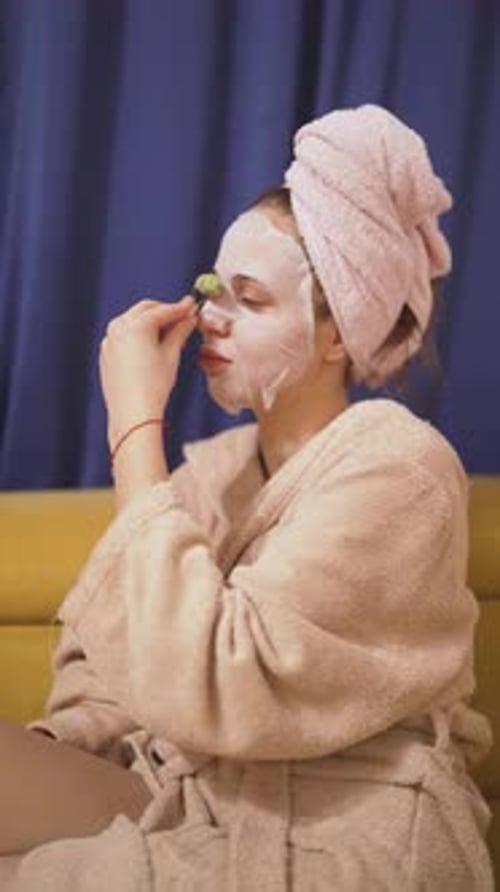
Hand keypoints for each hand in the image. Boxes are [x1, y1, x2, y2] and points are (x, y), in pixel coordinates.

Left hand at [99, 296, 196, 445]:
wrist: (132, 413)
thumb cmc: (153, 386)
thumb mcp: (171, 355)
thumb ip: (180, 332)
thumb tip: (189, 320)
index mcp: (136, 325)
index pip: (162, 310)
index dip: (180, 308)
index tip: (192, 305)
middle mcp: (118, 328)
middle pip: (145, 310)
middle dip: (164, 311)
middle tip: (182, 317)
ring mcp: (110, 340)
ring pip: (132, 321)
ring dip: (150, 322)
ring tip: (169, 333)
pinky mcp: (106, 353)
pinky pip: (123, 336)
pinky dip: (138, 334)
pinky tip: (151, 346)